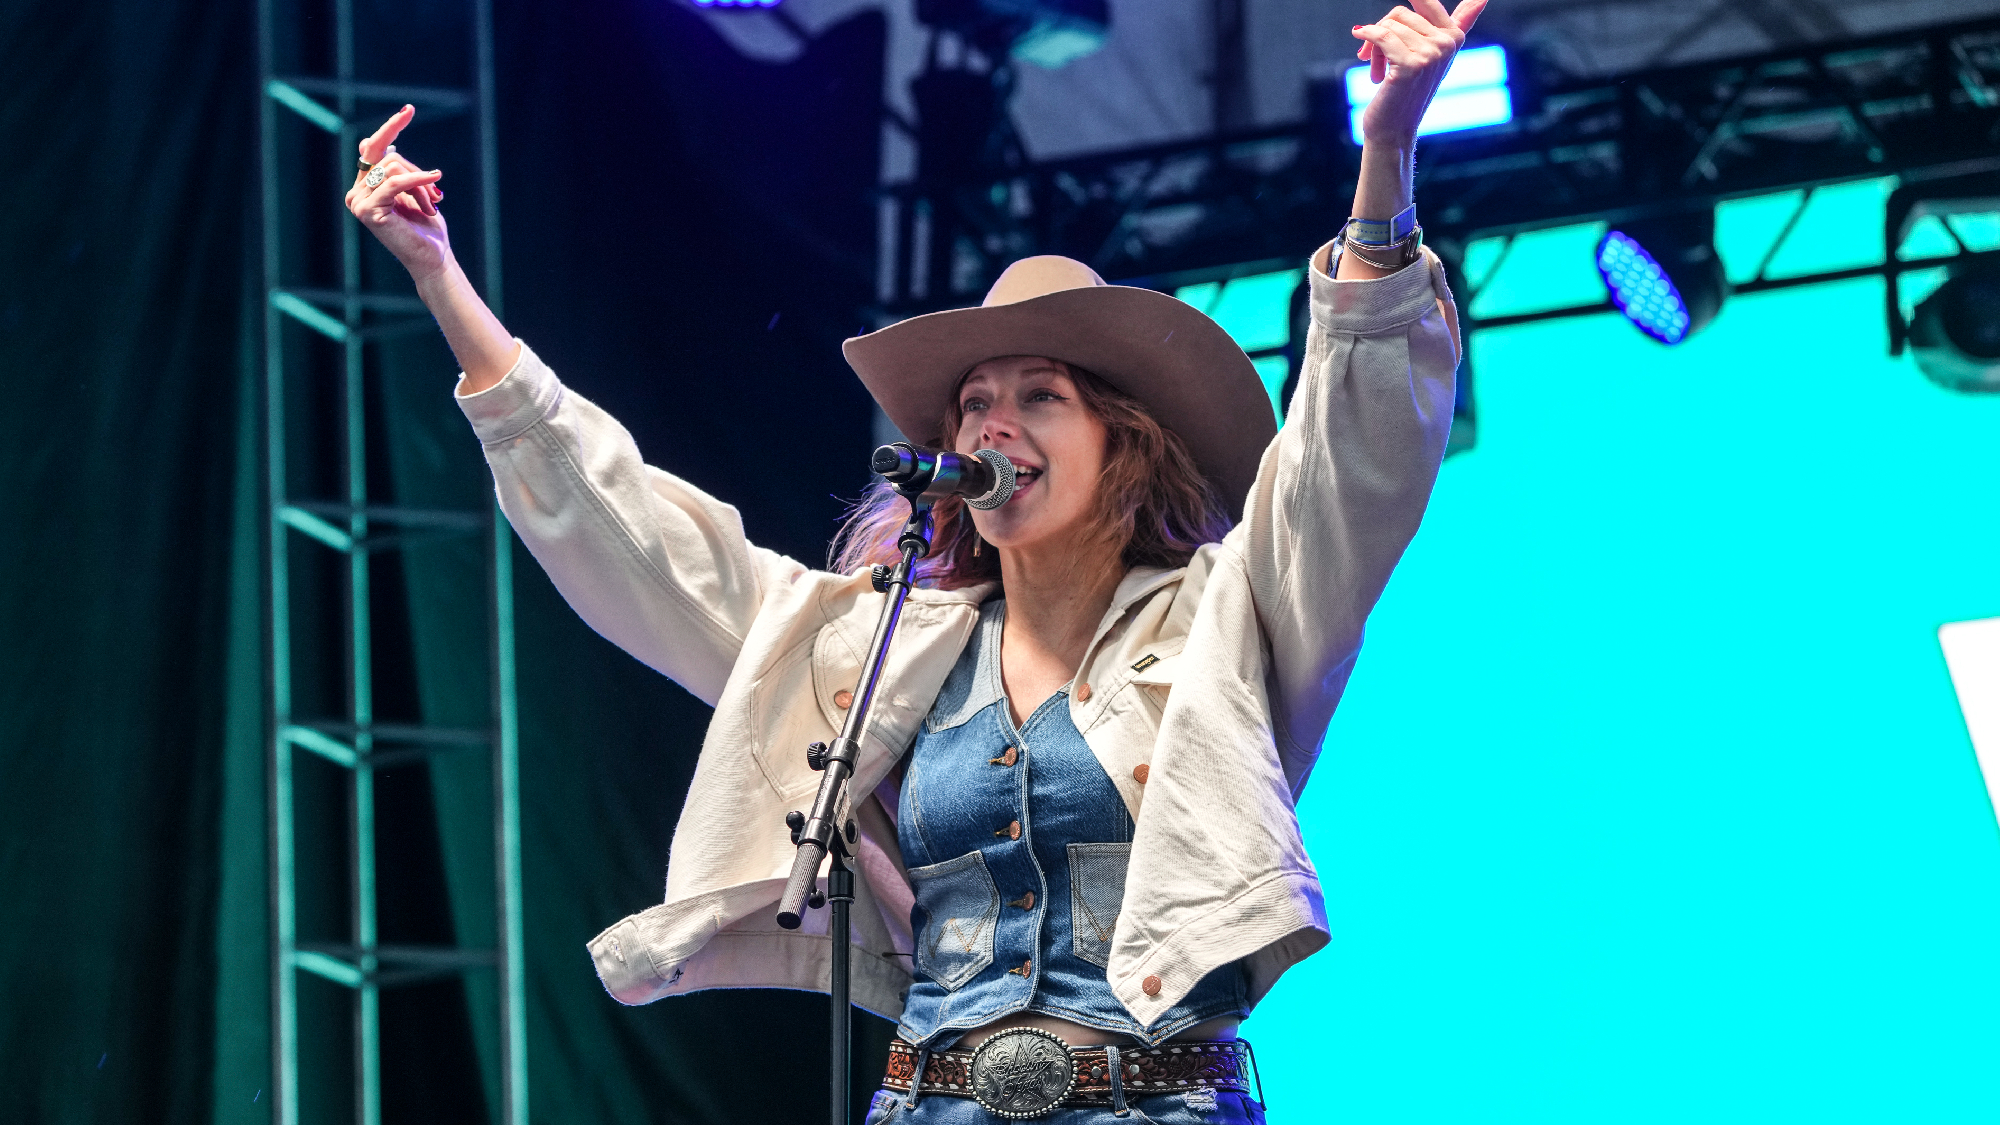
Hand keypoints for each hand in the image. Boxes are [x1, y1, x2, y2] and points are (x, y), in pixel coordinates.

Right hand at [344, 105, 450, 280]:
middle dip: (414, 166)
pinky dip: (418, 181)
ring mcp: (358, 202)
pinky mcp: (367, 211)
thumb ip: (399, 171)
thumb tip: (387, 146)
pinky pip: (396, 183)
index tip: (409, 109)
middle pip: (386, 156)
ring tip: (432, 204)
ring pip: (394, 169)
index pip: (372, 148)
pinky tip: (434, 180)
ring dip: (421, 184)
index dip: (390, 128)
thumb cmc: (425, 227)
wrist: (432, 257)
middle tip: (435, 180)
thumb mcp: (414, 191)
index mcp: (365, 186)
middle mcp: (356, 192)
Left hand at [1350, 0, 1487, 144]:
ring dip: (1373, 47)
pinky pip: (1380, 36)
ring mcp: (1432, 54)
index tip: (1407, 40)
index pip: (1426, 1)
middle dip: (1383, 32)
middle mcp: (1448, 43)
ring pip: (1388, 26)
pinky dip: (1367, 40)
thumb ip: (1460, 23)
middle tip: (1379, 58)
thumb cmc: (1408, 91)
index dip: (1410, 2)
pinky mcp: (1411, 64)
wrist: (1394, 129)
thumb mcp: (1434, 54)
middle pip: (1401, 13)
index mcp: (1454, 36)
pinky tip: (1362, 52)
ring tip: (1379, 69)